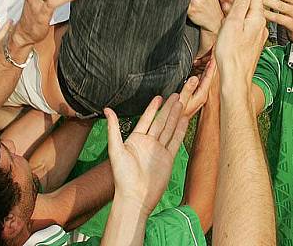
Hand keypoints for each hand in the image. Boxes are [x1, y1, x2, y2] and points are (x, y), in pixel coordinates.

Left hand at [105, 94, 187, 215]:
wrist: (135, 197)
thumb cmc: (122, 176)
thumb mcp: (116, 149)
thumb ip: (113, 128)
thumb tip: (107, 109)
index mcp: (136, 139)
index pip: (146, 119)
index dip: (153, 108)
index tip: (159, 97)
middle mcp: (148, 143)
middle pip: (160, 121)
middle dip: (168, 108)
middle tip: (176, 95)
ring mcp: (159, 150)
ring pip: (169, 129)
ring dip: (175, 116)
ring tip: (181, 103)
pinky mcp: (168, 158)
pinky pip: (175, 141)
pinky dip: (180, 130)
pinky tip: (184, 120)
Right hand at [179, 59, 216, 119]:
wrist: (175, 122)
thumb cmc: (177, 113)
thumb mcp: (182, 99)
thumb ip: (188, 88)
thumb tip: (194, 77)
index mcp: (202, 95)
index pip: (209, 77)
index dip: (212, 65)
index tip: (215, 55)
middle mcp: (202, 94)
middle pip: (208, 76)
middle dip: (210, 64)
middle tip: (212, 52)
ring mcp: (199, 95)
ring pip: (204, 77)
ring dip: (205, 67)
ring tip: (207, 56)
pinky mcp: (194, 95)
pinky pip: (199, 80)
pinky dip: (199, 72)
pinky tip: (198, 68)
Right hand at [213, 0, 266, 85]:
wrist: (235, 78)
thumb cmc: (232, 53)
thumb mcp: (233, 23)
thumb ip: (240, 4)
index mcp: (257, 20)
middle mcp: (261, 28)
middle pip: (252, 7)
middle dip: (241, 0)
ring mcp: (258, 38)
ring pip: (248, 18)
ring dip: (238, 12)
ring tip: (227, 9)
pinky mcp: (252, 46)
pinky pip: (247, 29)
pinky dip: (239, 24)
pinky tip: (229, 27)